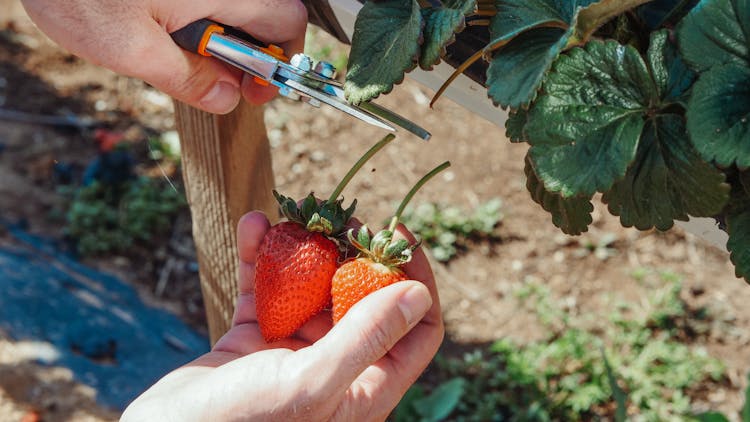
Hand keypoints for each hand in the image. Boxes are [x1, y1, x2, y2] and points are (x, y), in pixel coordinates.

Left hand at [20, 0, 307, 112]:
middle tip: (214, 79)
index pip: (288, 22)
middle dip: (247, 53)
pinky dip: (196, 17)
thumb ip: (187, 78)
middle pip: (266, 13)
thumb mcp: (131, 50)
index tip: (255, 90)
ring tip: (175, 50)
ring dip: (218, 37)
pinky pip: (206, 0)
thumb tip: (226, 99)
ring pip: (235, 7)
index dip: (280, 62)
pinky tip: (161, 26)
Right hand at [121, 211, 443, 420]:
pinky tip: (252, 226)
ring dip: (303, 249)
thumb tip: (416, 295)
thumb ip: (365, 338)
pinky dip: (259, 257)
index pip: (416, 330)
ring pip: (312, 287)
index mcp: (365, 388)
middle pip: (363, 299)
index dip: (416, 280)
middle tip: (339, 219)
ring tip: (295, 217)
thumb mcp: (311, 383)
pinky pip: (265, 288)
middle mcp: (337, 368)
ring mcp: (294, 352)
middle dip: (354, 254)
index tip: (396, 233)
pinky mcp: (254, 338)